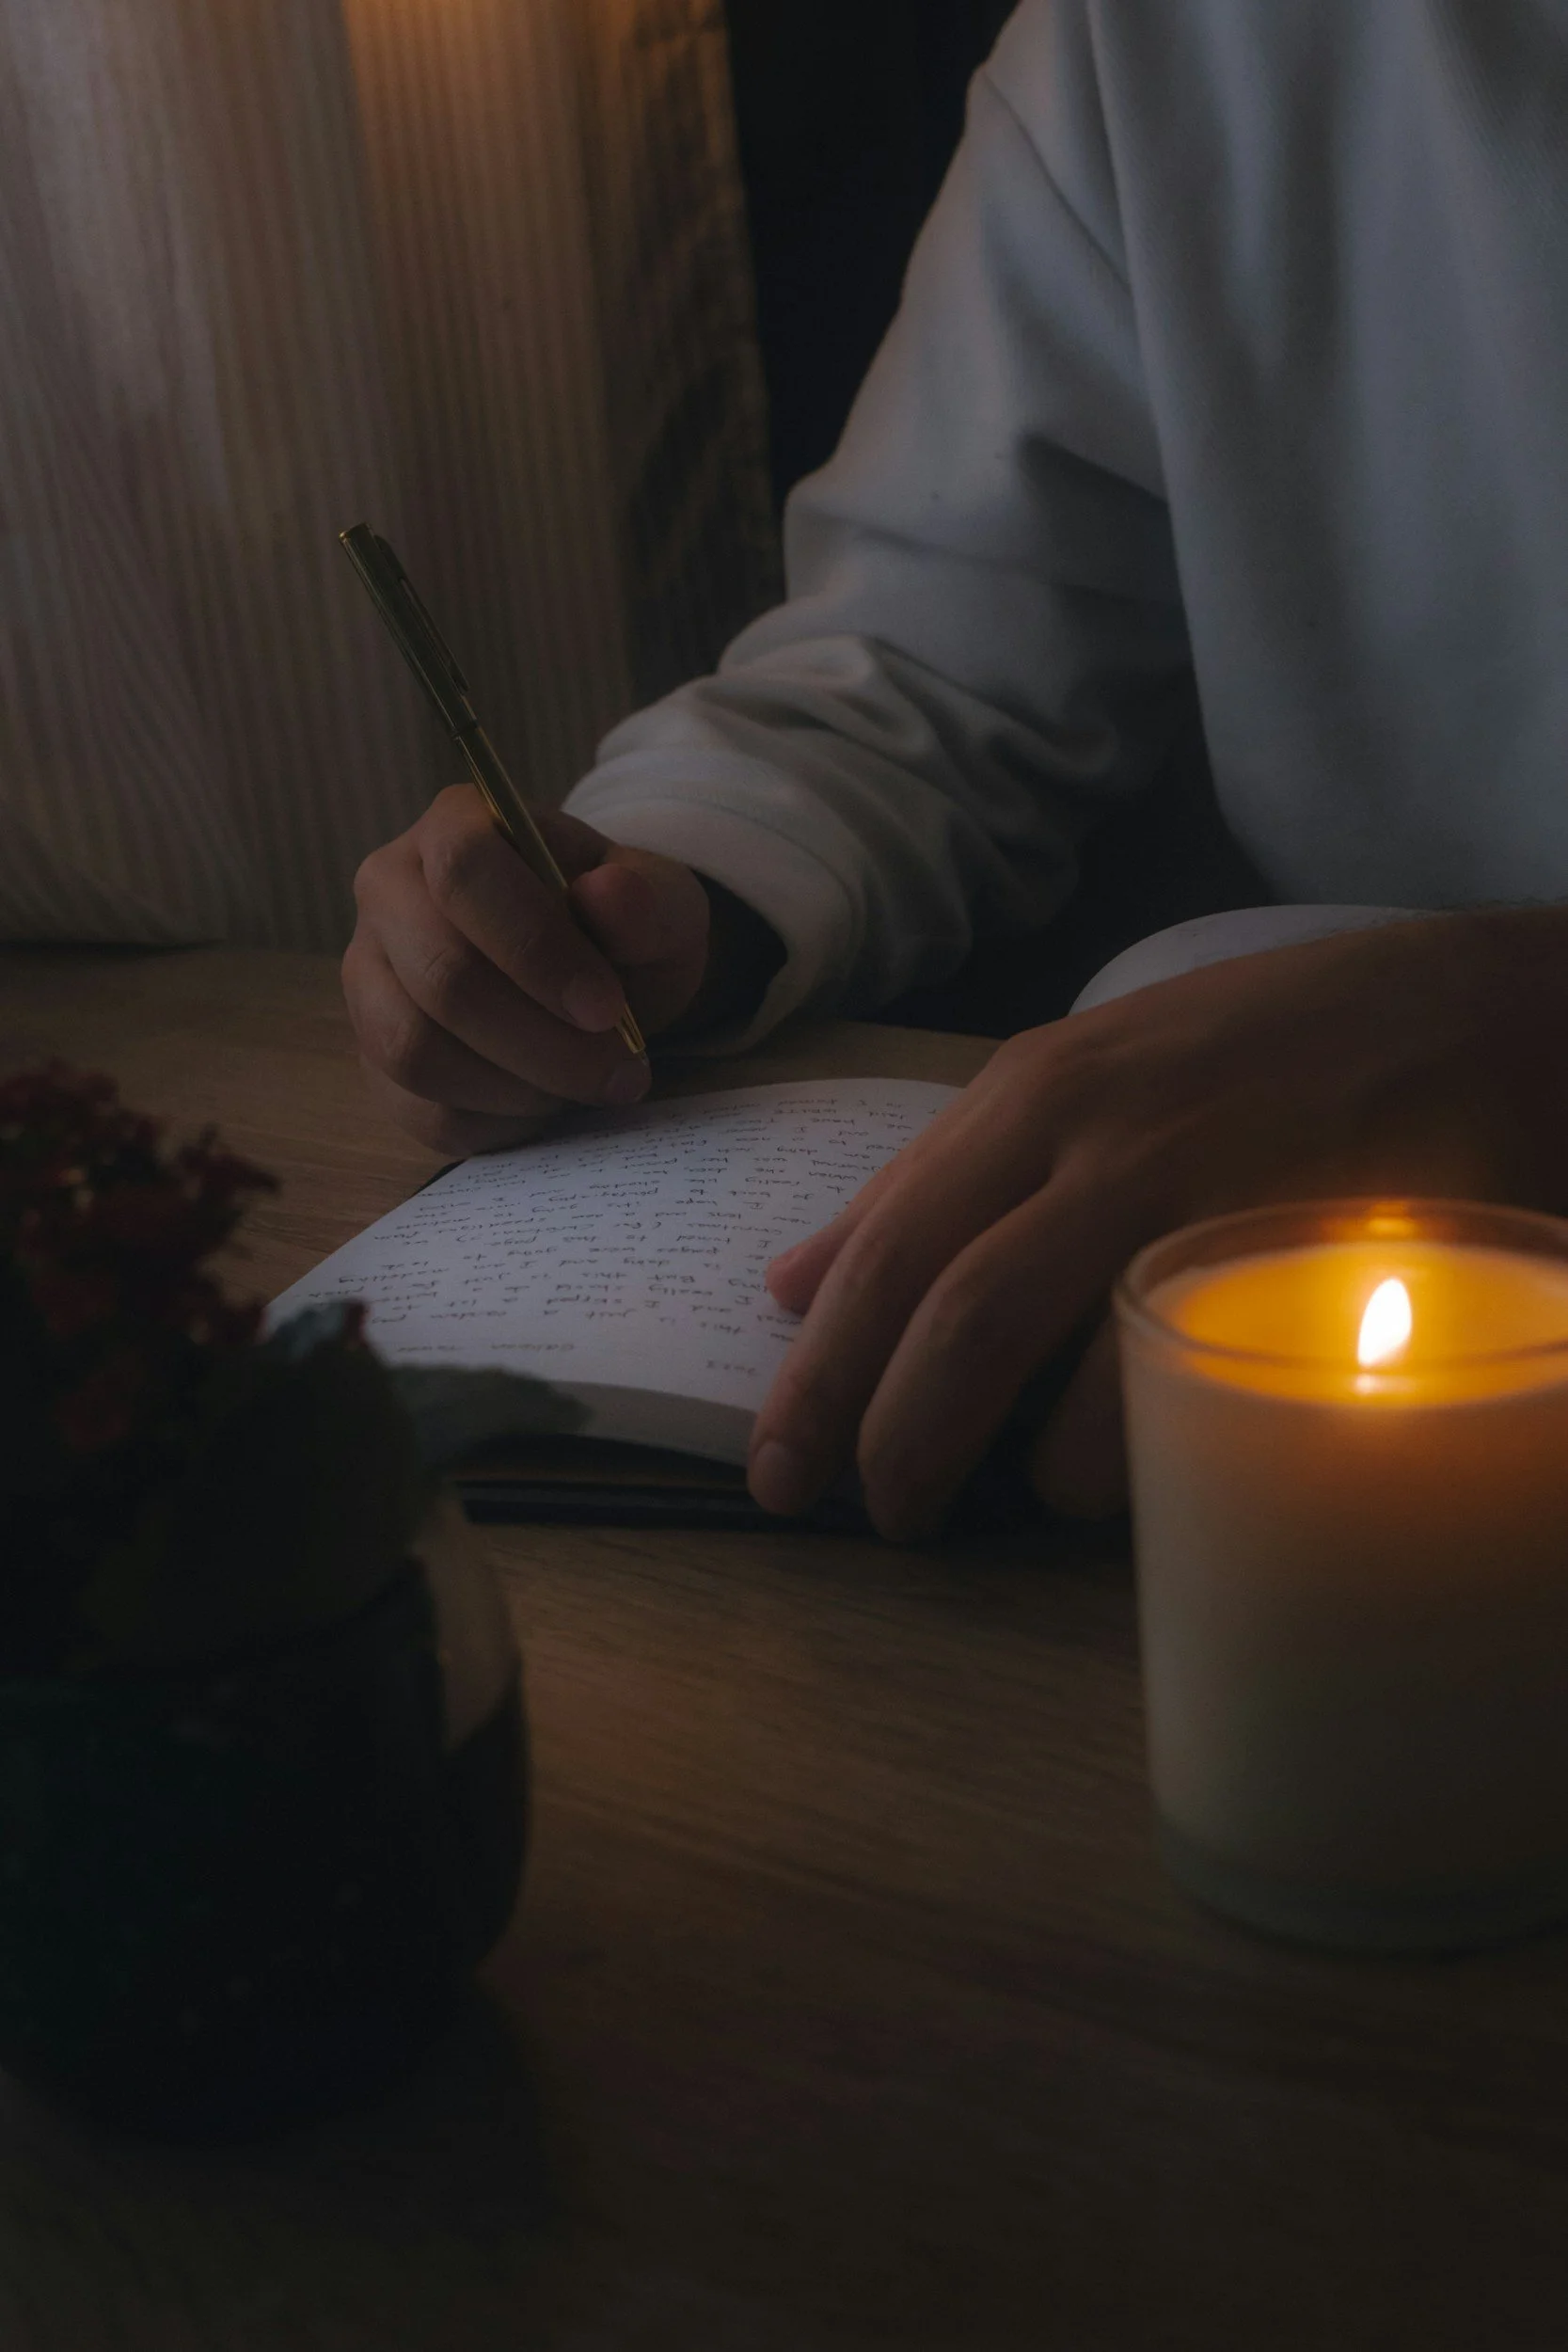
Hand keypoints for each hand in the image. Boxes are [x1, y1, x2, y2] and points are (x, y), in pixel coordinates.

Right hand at [345, 787, 715, 1153]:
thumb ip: (644, 900)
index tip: (607, 1009)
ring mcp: (369, 978)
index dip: (535, 948)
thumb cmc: (619, 931)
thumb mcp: (659, 905)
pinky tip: (547, 1101)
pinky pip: (419, 1109)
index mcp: (454, 826)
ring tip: (586, 1083)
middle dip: (543, 1042)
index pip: (463, 871)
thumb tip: (612, 897)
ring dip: (520, 1087)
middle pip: (440, 976)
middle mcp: (389, 892)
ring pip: (415, 1051)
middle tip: (620, 1069)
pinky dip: (498, 1122)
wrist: (597, 984)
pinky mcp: (373, 1056)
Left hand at [746, 911, 1567, 1539]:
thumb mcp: (1080, 1084)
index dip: (817, 1369)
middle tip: (872, 1516)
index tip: (772, 1465)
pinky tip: (1116, 1477)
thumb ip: (935, 1180)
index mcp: (1029, 1092)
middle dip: (887, 1433)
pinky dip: (1124, 1449)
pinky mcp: (1287, 1240)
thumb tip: (792, 1281)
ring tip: (994, 1508)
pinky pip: (1171, 1374)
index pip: (885, 1245)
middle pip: (947, 1309)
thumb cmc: (1260, 1058)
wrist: (1473, 1010)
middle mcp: (1092, 1129)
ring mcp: (1194, 1183)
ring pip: (1048, 1345)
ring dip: (1004, 1460)